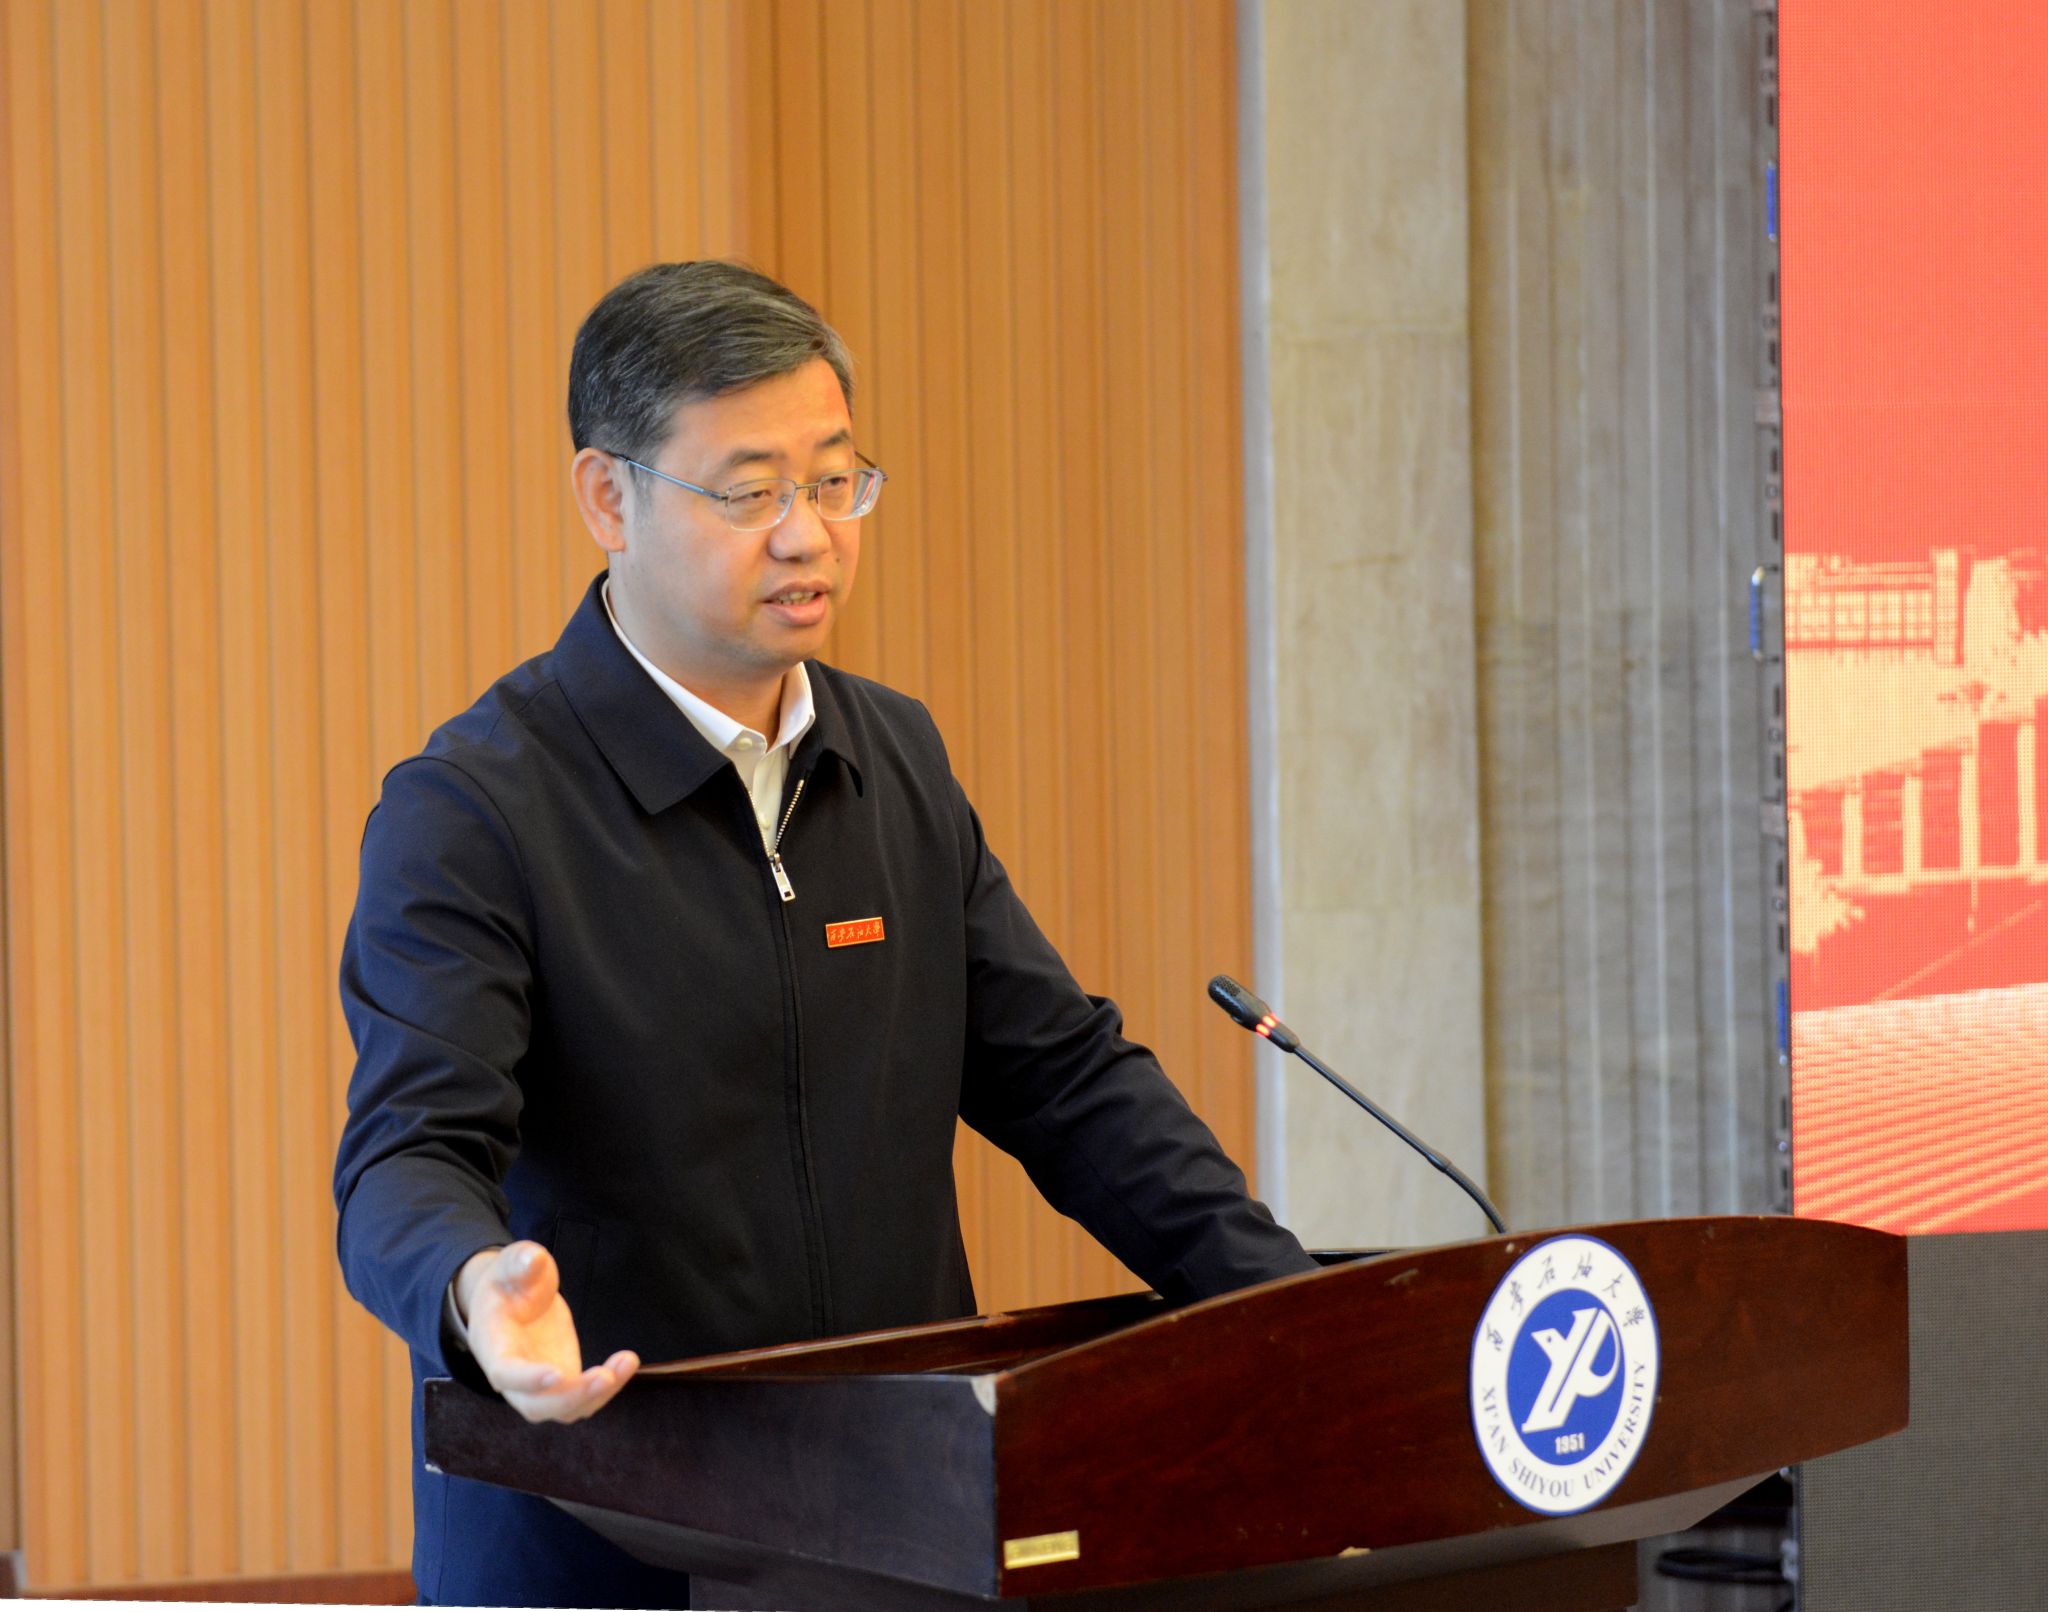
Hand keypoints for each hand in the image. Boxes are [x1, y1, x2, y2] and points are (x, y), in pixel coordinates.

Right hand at [456, 1241, 639, 1422]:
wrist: (515, 1297)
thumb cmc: (511, 1279)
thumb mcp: (513, 1262)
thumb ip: (522, 1261)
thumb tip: (534, 1258)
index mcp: (492, 1345)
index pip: (504, 1373)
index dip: (527, 1379)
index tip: (557, 1375)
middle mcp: (512, 1377)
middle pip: (536, 1406)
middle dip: (571, 1396)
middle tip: (605, 1376)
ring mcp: (539, 1385)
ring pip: (564, 1409)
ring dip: (597, 1394)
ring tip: (627, 1362)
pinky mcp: (563, 1382)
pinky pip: (584, 1397)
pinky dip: (607, 1386)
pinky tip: (627, 1361)